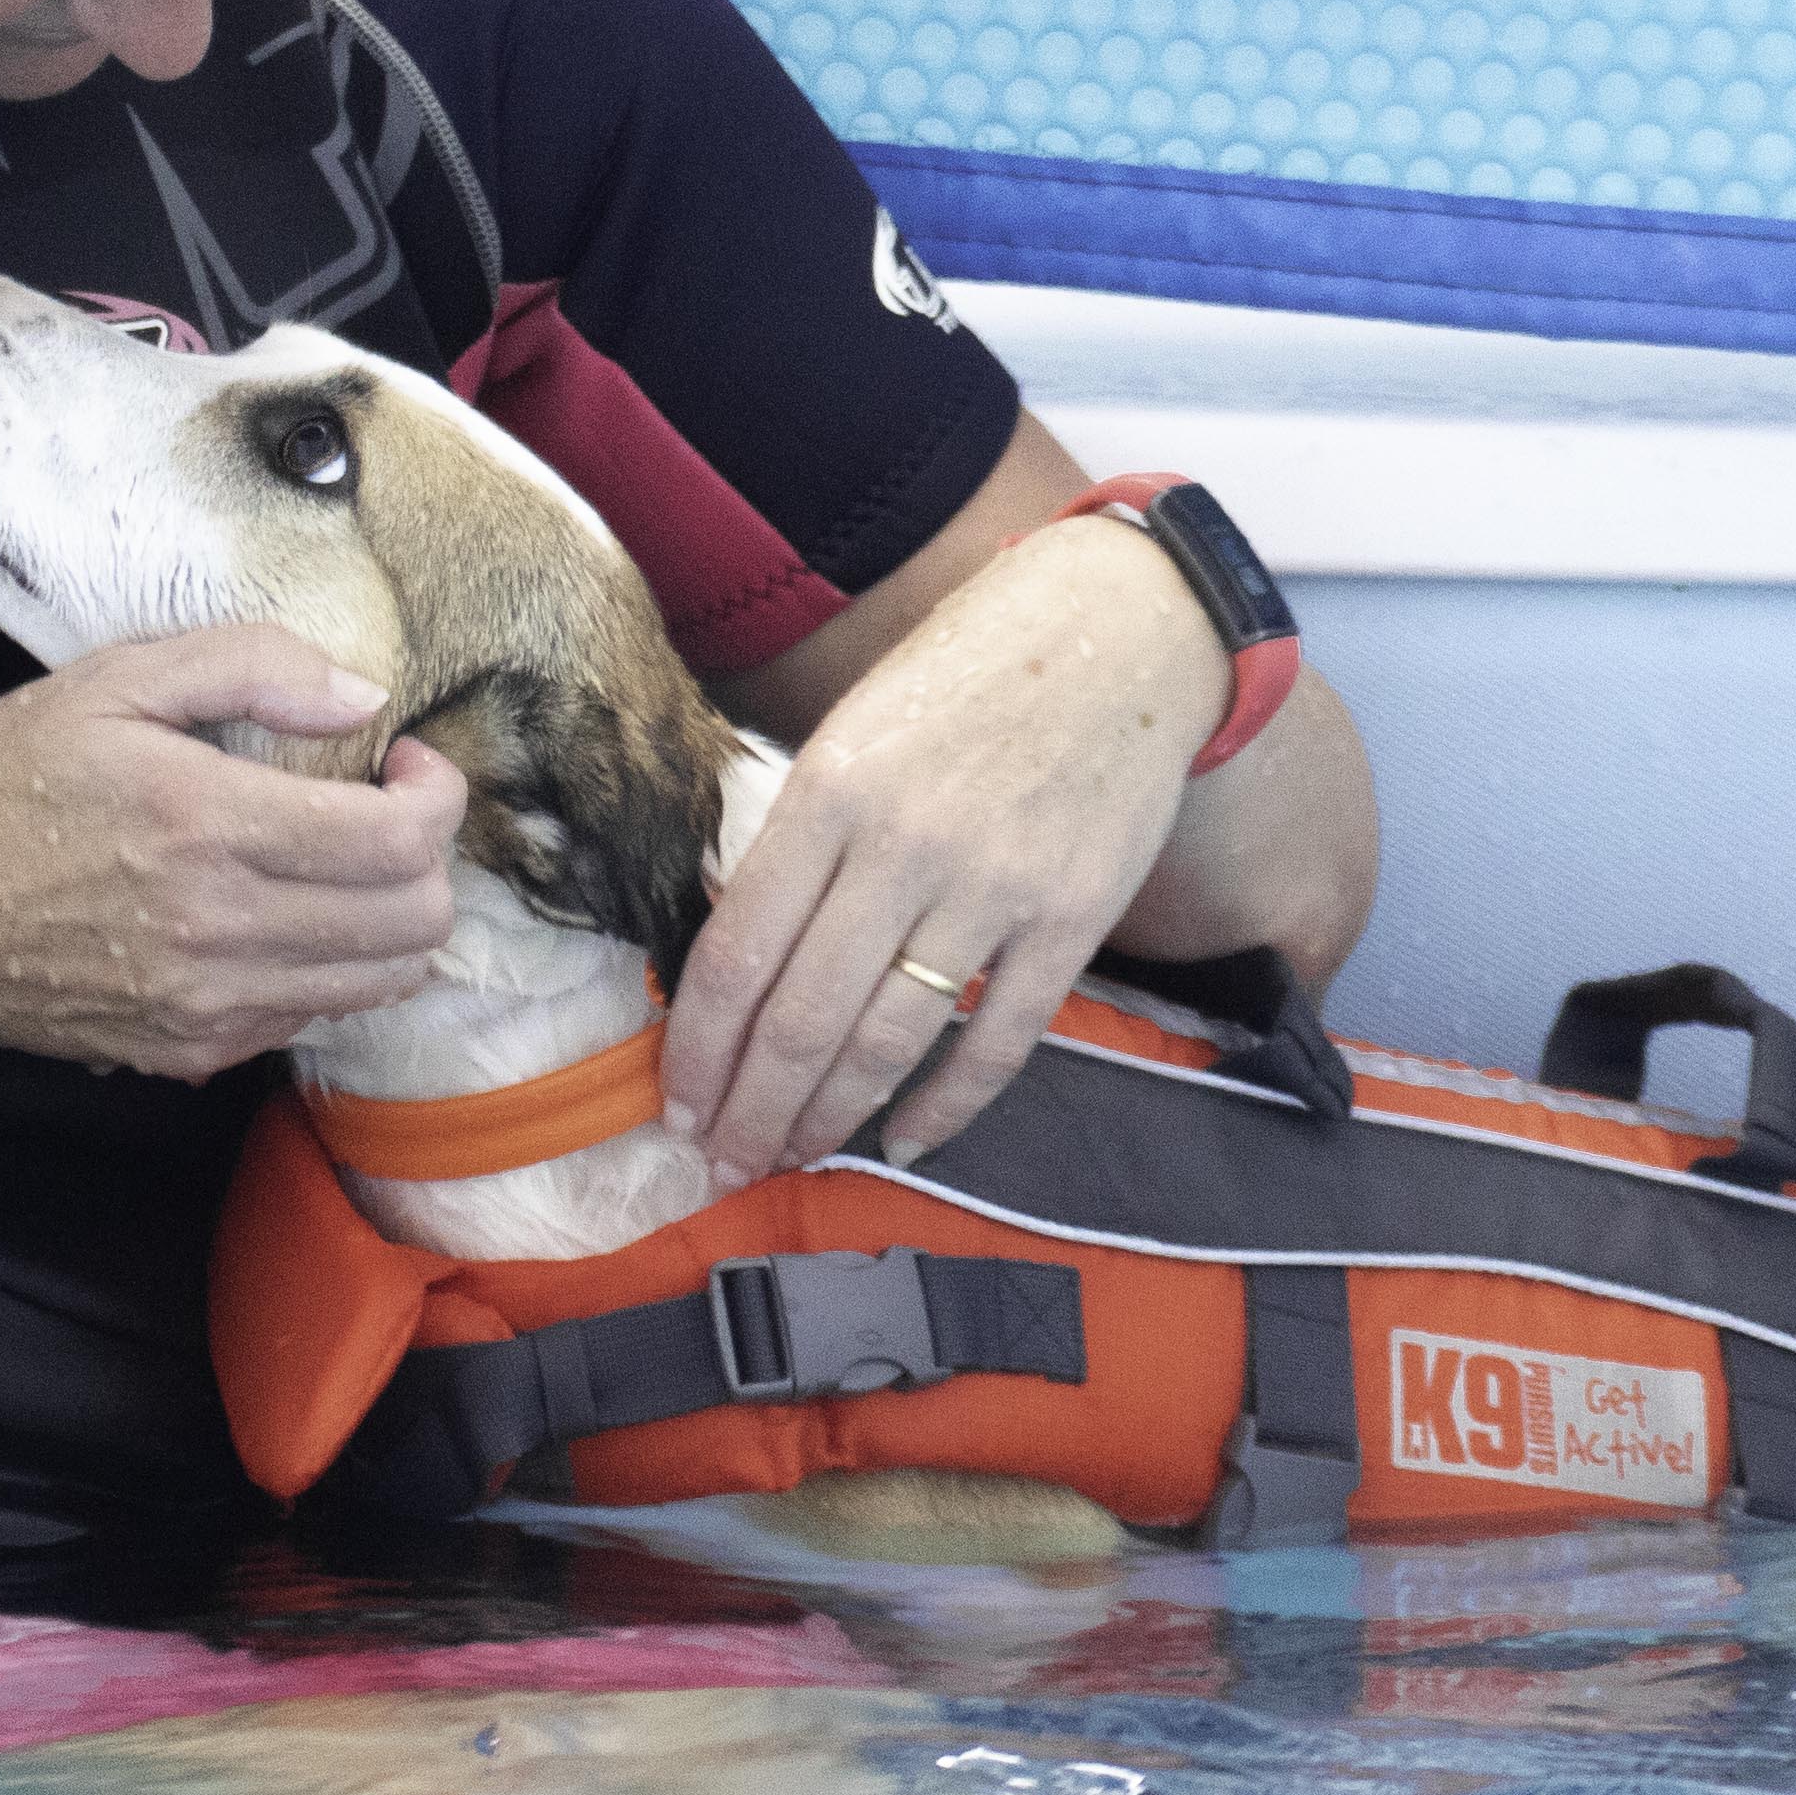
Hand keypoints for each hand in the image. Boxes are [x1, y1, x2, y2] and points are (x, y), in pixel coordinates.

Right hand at [0, 626, 464, 1081]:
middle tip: (383, 811)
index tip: (405, 761)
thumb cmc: (5, 784)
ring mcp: (208, 1004)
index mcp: (209, 826)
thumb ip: (249, 667)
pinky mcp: (191, 1049)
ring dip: (393, 918)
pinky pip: (314, 1017)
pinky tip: (284, 915)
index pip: (401, 842)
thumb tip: (361, 694)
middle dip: (430, 857)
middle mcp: (221, 930)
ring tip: (346, 865)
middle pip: (416, 922)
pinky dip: (332, 967)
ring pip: (382, 982)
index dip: (439, 796)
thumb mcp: (113, 679)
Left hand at [660, 518, 1226, 1181]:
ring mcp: (995, 887)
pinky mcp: (1074, 918)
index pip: (737, 956)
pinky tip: (904, 1140)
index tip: (675, 1108)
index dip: (698, 1052)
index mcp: (829, 791)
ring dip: (828, 1119)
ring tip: (791, 1157)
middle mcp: (905, 844)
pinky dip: (947, 1107)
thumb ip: (800, 840)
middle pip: (803, 1019)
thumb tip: (739, 965)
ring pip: (889, 1042)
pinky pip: (999, 1040)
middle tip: (722, 1166)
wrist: (1120, 628)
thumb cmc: (968, 675)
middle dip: (750, 1111)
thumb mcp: (853, 731)